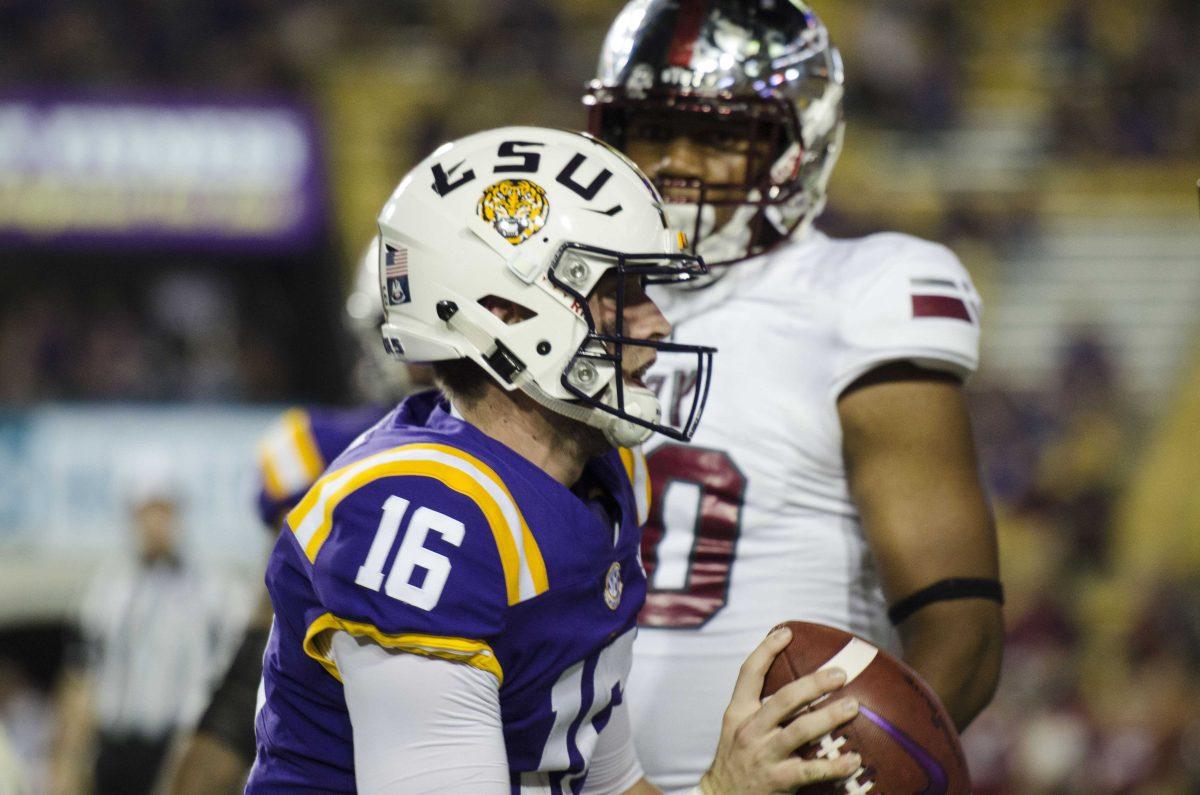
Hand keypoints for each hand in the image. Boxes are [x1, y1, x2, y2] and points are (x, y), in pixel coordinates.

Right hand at [700, 627, 860, 793]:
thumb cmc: (737, 759)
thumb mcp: (737, 728)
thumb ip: (760, 708)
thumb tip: (798, 684)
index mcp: (738, 713)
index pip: (748, 674)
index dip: (766, 650)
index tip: (787, 632)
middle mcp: (750, 730)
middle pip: (783, 699)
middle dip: (813, 684)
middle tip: (840, 674)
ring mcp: (763, 755)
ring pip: (799, 730)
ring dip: (828, 717)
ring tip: (852, 707)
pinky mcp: (778, 780)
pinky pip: (811, 770)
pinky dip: (834, 765)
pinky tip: (854, 759)